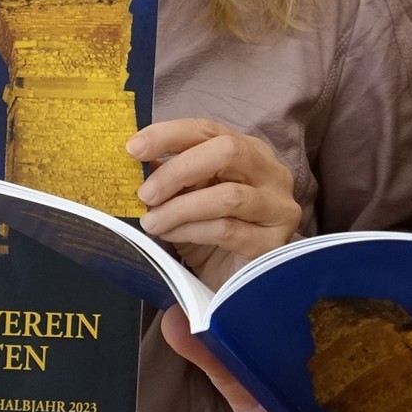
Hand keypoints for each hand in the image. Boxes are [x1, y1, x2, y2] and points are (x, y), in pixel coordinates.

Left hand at [129, 118, 302, 285]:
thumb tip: (138, 158)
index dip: (170, 135)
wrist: (233, 282)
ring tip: (152, 222)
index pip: (209, 130)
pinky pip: (227, 230)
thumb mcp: (186, 197)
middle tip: (145, 193)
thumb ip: (170, 175)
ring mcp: (278, 207)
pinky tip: (171, 237)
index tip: (134, 148)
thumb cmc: (210, 235)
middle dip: (178, 170)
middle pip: (228, 152)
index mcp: (248, 151)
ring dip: (180, 208)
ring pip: (227, 196)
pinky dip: (191, 231)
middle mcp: (271, 173)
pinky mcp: (273, 242)